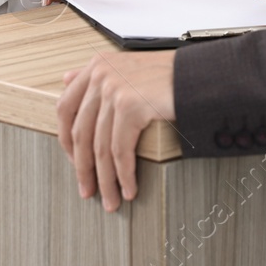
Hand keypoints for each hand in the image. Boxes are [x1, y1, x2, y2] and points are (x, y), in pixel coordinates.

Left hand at [57, 50, 175, 210]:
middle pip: (80, 133)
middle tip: (88, 190)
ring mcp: (114, 90)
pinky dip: (123, 175)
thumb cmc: (169, 76)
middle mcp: (101, 75)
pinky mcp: (130, 105)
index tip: (74, 162)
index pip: (64, 108)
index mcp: (97, 66)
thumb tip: (66, 80)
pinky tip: (129, 188)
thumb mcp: (126, 68)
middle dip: (83, 169)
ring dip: (105, 180)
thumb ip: (97, 75)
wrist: (200, 76)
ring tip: (111, 199)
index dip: (66, 141)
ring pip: (100, 147)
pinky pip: (120, 151)